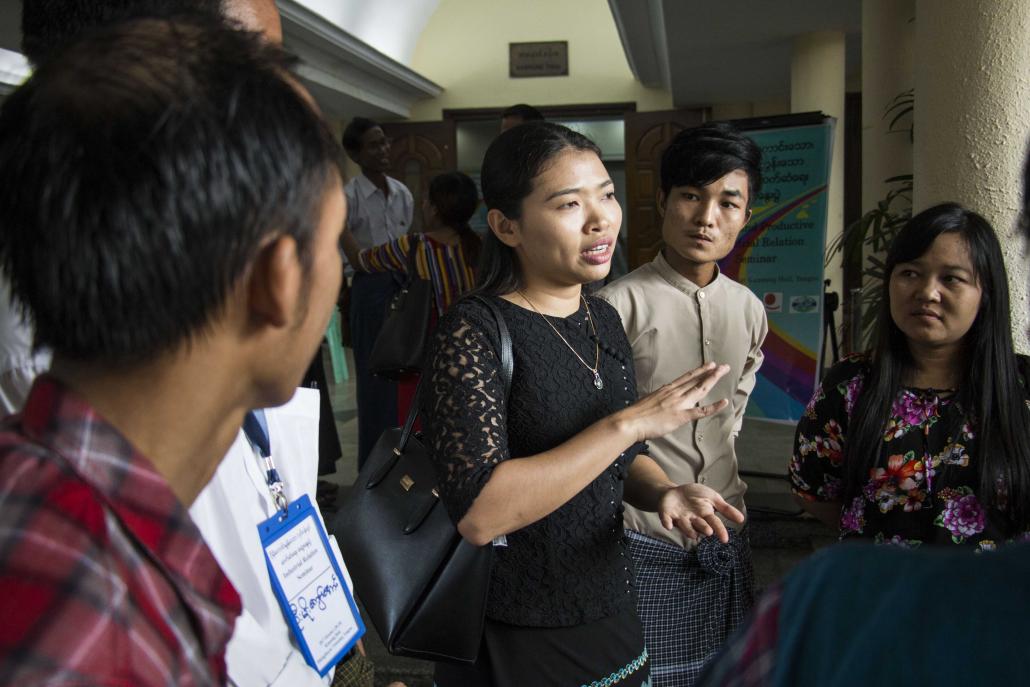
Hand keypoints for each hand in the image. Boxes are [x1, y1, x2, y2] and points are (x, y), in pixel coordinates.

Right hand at [615, 362, 729, 442]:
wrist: (631, 421)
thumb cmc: (637, 414)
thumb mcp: (650, 400)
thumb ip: (660, 398)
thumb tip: (663, 398)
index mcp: (667, 389)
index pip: (687, 377)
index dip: (700, 371)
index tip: (710, 365)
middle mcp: (675, 393)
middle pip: (697, 380)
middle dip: (711, 372)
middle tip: (724, 366)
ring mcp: (679, 403)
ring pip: (700, 389)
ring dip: (713, 380)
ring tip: (723, 372)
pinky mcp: (681, 416)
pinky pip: (701, 411)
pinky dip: (714, 407)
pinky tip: (724, 402)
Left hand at [657, 483, 744, 542]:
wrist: (675, 491)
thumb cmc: (696, 496)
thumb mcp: (713, 498)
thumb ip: (725, 508)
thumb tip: (742, 519)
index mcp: (705, 515)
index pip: (715, 523)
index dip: (720, 531)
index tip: (725, 539)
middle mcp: (693, 520)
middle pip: (700, 525)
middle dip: (703, 528)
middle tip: (709, 531)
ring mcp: (680, 518)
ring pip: (685, 526)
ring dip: (688, 529)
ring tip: (693, 534)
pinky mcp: (667, 515)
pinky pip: (666, 520)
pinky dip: (667, 522)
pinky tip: (668, 525)